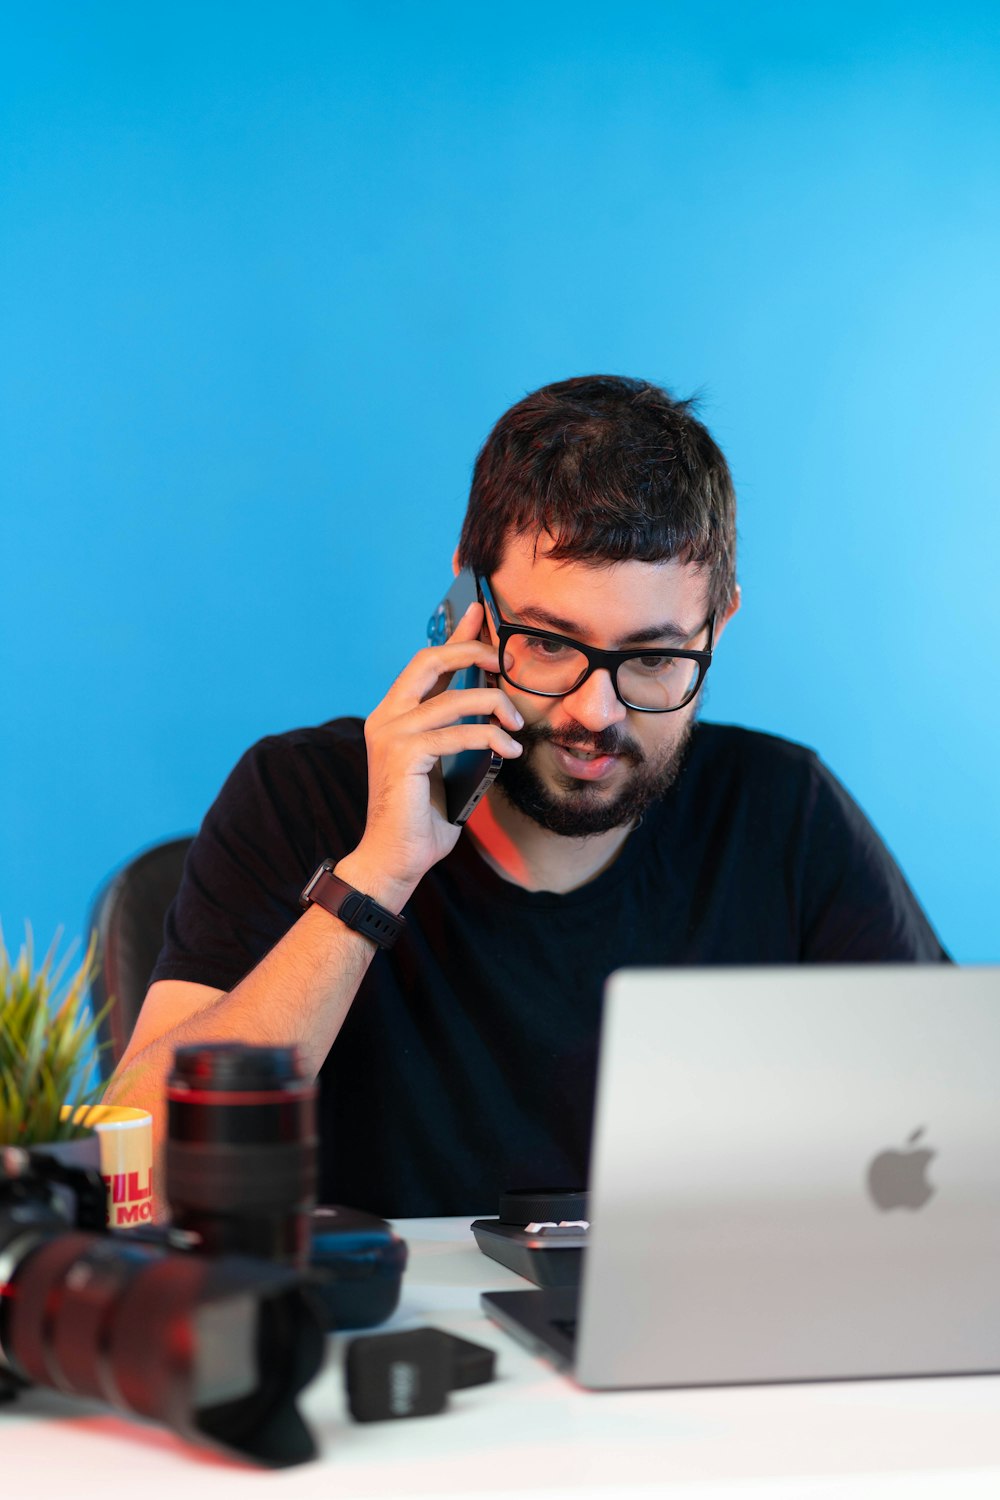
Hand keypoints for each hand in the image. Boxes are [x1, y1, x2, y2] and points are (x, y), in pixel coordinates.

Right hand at [341, 603, 523, 905]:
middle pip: (430, 660)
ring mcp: (391, 734)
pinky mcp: (403, 755)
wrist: (396, 859)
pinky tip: (508, 751)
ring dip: (494, 706)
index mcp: (393, 714)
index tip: (482, 613)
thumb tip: (495, 707)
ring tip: (515, 725)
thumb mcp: (446, 764)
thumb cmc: (423, 816)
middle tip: (504, 662)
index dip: (456, 635)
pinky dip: (490, 739)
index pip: (426, 661)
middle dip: (472, 651)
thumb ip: (457, 732)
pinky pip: (457, 733)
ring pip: (454, 698)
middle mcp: (386, 716)